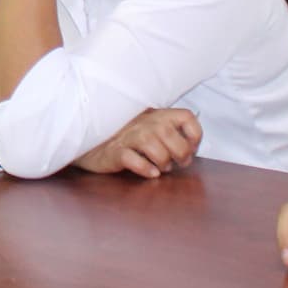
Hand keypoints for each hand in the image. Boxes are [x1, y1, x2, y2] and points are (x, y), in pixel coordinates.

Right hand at [71, 107, 200, 178]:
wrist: (92, 143)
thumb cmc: (126, 138)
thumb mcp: (150, 128)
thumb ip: (170, 133)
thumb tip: (191, 150)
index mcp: (157, 114)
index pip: (186, 117)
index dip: (195, 135)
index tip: (192, 148)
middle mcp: (144, 122)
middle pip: (171, 135)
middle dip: (181, 153)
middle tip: (179, 163)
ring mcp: (128, 137)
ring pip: (154, 147)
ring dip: (163, 161)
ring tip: (162, 167)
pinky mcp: (115, 152)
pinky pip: (133, 160)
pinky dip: (145, 168)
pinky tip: (150, 172)